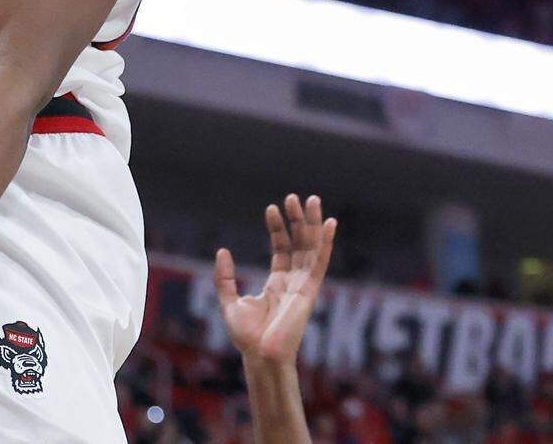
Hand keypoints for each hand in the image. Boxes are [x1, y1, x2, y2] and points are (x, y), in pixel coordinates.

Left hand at [213, 193, 335, 365]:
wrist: (259, 355)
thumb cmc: (247, 337)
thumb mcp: (229, 301)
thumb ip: (225, 277)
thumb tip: (223, 250)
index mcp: (277, 283)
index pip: (282, 249)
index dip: (278, 228)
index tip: (272, 208)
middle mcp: (293, 282)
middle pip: (300, 244)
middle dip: (298, 221)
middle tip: (295, 197)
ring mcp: (303, 285)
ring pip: (311, 248)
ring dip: (312, 224)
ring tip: (310, 200)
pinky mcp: (309, 291)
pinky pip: (320, 263)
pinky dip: (326, 243)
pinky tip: (329, 224)